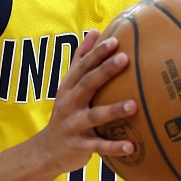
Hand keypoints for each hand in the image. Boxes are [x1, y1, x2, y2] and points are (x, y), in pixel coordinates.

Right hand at [33, 30, 137, 174]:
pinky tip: (132, 146)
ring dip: (113, 110)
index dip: (97, 53)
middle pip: (87, 84)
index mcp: (68, 88)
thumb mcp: (68, 85)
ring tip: (134, 105)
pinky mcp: (80, 146)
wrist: (46, 150)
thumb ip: (80, 59)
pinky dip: (114, 147)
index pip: (82, 66)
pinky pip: (99, 146)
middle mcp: (69, 104)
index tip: (115, 41)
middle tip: (125, 59)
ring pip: (94, 116)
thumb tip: (95, 31)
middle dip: (105, 71)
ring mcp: (74, 125)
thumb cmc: (66, 112)